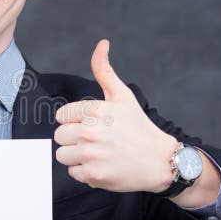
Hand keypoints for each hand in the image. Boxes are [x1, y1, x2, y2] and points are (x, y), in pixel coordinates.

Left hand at [54, 39, 178, 192]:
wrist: (160, 161)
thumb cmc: (139, 127)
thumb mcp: (122, 96)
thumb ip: (104, 70)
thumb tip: (101, 44)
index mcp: (95, 110)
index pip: (61, 116)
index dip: (75, 120)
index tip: (93, 124)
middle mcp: (90, 132)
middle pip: (59, 136)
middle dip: (74, 138)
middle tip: (95, 140)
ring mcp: (91, 155)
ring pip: (62, 155)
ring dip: (76, 156)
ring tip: (97, 153)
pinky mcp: (93, 175)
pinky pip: (72, 173)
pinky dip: (85, 172)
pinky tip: (102, 165)